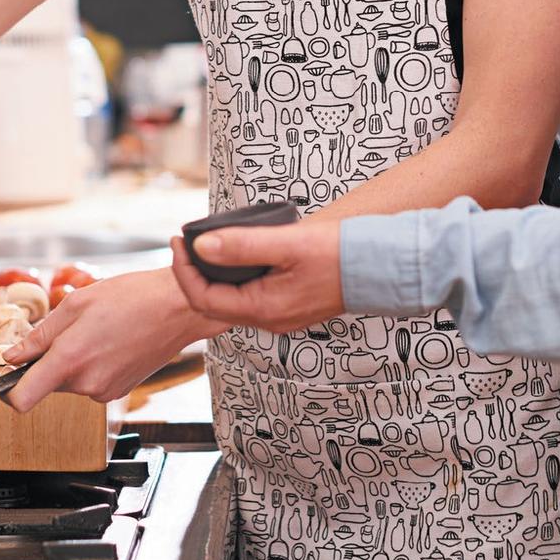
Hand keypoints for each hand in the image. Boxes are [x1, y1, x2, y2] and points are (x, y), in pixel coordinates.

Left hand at [2, 268, 228, 410]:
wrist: (179, 307)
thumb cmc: (133, 297)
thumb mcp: (77, 303)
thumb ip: (40, 334)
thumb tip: (13, 356)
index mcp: (69, 359)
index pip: (21, 399)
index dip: (8, 391)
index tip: (10, 376)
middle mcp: (85, 383)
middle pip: (48, 382)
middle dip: (53, 359)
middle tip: (76, 328)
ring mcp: (104, 391)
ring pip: (70, 380)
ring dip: (75, 360)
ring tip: (100, 331)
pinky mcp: (118, 391)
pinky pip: (91, 381)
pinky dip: (94, 364)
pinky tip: (113, 341)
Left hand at [170, 216, 344, 331]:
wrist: (381, 268)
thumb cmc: (339, 254)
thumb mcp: (287, 243)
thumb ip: (242, 245)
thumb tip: (201, 246)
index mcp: (263, 308)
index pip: (203, 297)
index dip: (183, 270)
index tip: (178, 241)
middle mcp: (269, 319)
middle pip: (213, 303)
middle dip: (193, 273)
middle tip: (186, 242)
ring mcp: (281, 315)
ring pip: (232, 300)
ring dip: (214, 275)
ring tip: (207, 245)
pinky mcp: (291, 305)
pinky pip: (250, 296)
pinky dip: (235, 278)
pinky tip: (238, 256)